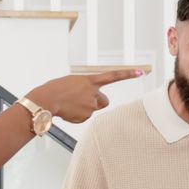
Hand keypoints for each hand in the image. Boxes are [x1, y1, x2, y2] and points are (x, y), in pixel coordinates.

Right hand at [27, 69, 143, 123]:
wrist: (46, 100)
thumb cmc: (55, 89)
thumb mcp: (72, 82)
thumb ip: (84, 88)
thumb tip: (88, 98)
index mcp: (89, 80)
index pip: (113, 76)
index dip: (128, 74)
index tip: (141, 71)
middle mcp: (93, 93)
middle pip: (105, 101)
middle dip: (98, 102)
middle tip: (84, 101)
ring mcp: (90, 105)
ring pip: (93, 110)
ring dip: (86, 108)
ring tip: (71, 105)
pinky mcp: (85, 116)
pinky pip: (84, 117)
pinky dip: (77, 115)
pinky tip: (68, 111)